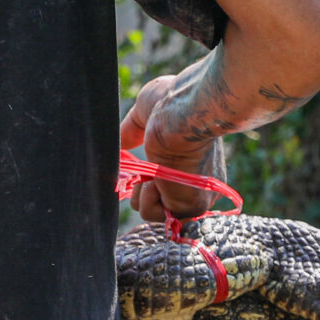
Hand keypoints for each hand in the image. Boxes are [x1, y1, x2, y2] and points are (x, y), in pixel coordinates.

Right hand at [118, 70, 228, 222]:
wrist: (180, 114)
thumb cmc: (172, 104)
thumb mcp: (146, 114)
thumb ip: (133, 130)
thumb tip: (120, 142)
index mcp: (194, 164)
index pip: (168, 185)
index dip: (148, 178)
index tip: (145, 165)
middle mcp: (199, 184)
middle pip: (158, 201)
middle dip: (140, 186)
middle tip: (147, 168)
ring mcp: (196, 197)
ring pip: (152, 211)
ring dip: (141, 192)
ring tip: (152, 173)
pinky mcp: (190, 207)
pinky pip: (153, 214)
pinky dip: (145, 199)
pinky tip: (156, 180)